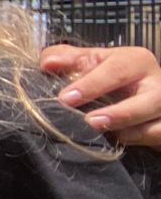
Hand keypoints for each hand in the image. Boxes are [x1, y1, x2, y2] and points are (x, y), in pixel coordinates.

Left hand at [44, 42, 160, 145]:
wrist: (140, 97)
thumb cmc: (111, 78)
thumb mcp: (92, 63)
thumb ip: (69, 60)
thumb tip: (47, 63)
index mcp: (135, 61)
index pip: (116, 69)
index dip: (91, 84)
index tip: (66, 98)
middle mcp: (156, 82)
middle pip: (145, 98)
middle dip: (118, 112)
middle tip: (90, 121)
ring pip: (153, 119)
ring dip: (128, 127)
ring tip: (100, 130)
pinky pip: (157, 133)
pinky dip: (139, 137)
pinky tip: (118, 138)